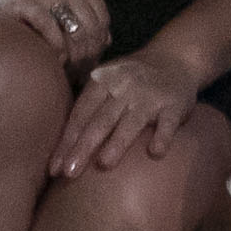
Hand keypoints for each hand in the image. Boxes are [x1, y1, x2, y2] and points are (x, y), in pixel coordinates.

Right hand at [0, 0, 111, 72]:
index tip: (87, 63)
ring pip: (76, 34)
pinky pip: (52, 35)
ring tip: (63, 69)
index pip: (102, 18)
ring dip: (72, 59)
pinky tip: (49, 59)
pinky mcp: (25, 2)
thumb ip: (81, 13)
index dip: (98, 46)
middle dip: (86, 57)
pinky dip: (55, 53)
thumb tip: (106, 42)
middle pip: (92, 29)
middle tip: (75, 72)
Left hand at [48, 54, 198, 176]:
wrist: (175, 57)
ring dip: (117, 143)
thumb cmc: (132, 79)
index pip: (81, 114)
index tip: (54, 168)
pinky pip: (168, 122)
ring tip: (104, 164)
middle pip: (101, 120)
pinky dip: (162, 136)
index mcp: (102, 82)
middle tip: (69, 173)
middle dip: (83, 147)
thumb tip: (61, 146)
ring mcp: (150, 96)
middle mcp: (124, 88)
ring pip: (132, 122)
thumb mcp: (107, 82)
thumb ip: (88, 106)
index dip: (67, 141)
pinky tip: (155, 153)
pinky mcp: (174, 105)